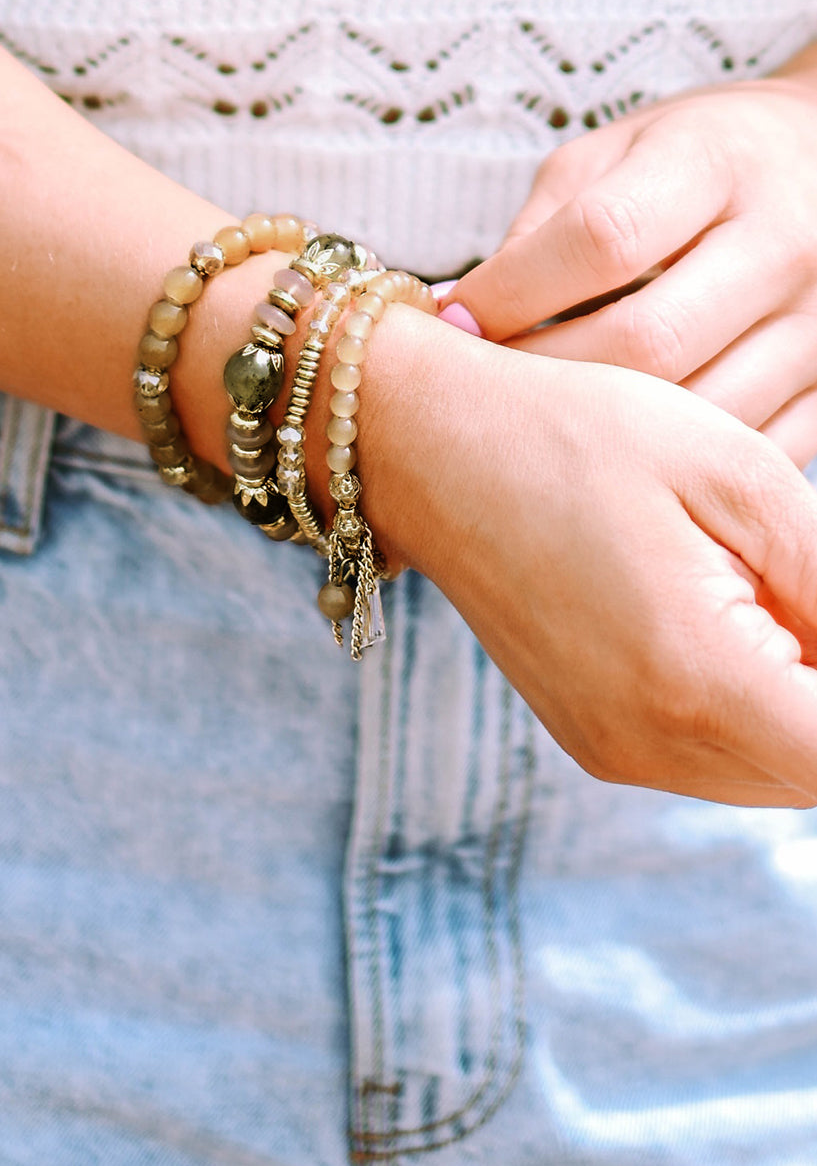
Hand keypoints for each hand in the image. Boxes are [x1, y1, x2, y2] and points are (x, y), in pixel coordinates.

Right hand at [361, 311, 816, 806]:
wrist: (432, 448)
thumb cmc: (578, 435)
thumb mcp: (737, 476)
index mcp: (696, 678)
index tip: (812, 607)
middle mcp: (649, 744)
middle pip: (814, 773)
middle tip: (785, 578)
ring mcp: (614, 751)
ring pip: (773, 776)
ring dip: (800, 704)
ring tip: (759, 590)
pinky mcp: (594, 740)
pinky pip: (715, 759)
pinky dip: (753, 707)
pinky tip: (728, 617)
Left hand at [442, 74, 816, 465]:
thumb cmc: (696, 158)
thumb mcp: (612, 153)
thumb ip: (541, 228)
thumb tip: (462, 315)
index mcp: (716, 163)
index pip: (601, 240)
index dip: (513, 291)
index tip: (456, 320)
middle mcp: (785, 240)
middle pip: (647, 342)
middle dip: (547, 374)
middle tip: (487, 385)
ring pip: (696, 414)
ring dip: (603, 430)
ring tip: (545, 419)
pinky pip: (745, 450)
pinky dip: (672, 459)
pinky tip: (622, 443)